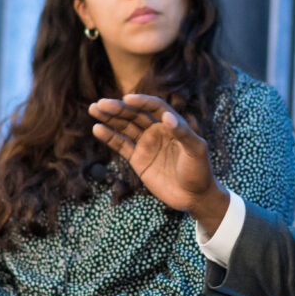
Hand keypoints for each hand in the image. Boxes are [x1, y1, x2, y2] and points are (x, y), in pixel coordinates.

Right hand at [89, 95, 229, 232]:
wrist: (194, 197)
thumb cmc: (200, 171)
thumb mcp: (196, 150)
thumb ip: (182, 133)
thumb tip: (167, 117)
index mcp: (172, 124)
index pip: (154, 107)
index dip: (141, 101)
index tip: (127, 98)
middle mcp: (157, 131)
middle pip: (135, 114)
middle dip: (118, 108)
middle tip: (101, 103)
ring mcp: (146, 144)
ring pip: (125, 127)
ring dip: (109, 118)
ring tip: (94, 108)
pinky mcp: (138, 159)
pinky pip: (121, 145)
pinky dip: (109, 136)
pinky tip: (97, 128)